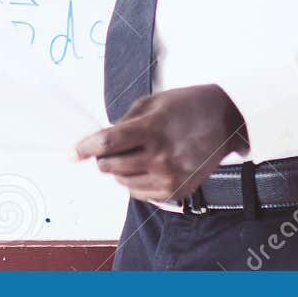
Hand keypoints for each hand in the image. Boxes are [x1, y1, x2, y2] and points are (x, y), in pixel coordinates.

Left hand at [72, 84, 249, 202]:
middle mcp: (161, 157)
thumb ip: (124, 123)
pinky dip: (134, 181)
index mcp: (152, 129)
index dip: (84, 148)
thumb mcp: (151, 103)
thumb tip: (101, 140)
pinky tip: (145, 166)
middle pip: (110, 166)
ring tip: (133, 154)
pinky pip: (139, 193)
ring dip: (118, 170)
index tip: (72, 153)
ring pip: (122, 182)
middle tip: (109, 147)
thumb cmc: (186, 106)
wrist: (225, 121)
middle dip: (102, 157)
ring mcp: (170, 177)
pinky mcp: (177, 191)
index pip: (107, 143)